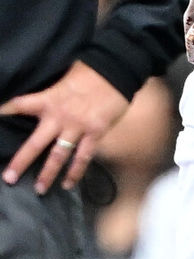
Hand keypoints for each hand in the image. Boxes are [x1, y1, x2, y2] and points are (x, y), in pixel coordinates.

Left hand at [0, 61, 129, 193]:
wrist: (118, 69)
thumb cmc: (91, 70)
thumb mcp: (65, 77)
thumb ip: (53, 91)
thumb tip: (44, 99)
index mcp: (49, 99)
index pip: (20, 105)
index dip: (5, 112)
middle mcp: (60, 117)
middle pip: (35, 144)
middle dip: (21, 162)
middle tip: (8, 178)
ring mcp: (78, 127)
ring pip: (58, 155)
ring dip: (48, 174)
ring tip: (39, 189)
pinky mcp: (95, 132)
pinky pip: (83, 156)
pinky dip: (76, 172)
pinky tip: (68, 184)